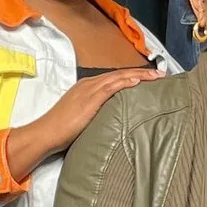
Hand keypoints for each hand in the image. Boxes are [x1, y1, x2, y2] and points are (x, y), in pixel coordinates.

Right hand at [11, 67, 160, 178]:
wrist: (46, 133)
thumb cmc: (61, 129)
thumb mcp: (81, 116)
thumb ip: (95, 112)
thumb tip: (111, 117)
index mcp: (86, 87)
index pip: (114, 78)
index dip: (132, 76)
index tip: (148, 78)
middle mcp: (89, 84)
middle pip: (119, 75)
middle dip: (141, 73)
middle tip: (160, 74)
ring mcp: (89, 90)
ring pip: (119, 77)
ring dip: (139, 76)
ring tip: (156, 76)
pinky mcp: (90, 99)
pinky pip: (112, 86)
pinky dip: (126, 82)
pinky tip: (138, 81)